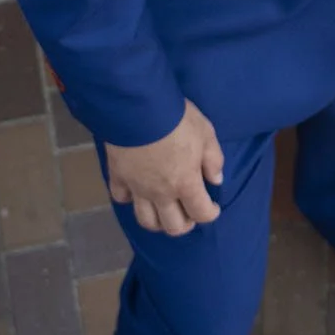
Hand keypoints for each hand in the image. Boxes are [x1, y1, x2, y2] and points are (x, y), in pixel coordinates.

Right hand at [105, 101, 224, 235]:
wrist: (137, 108)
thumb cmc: (176, 119)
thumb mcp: (206, 133)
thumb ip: (213, 159)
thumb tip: (216, 180)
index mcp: (185, 183)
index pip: (201, 213)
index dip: (211, 213)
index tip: (213, 206)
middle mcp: (161, 193)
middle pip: (173, 226)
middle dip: (185, 224)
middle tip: (189, 211)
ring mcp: (137, 188)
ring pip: (146, 221)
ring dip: (158, 221)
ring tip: (164, 210)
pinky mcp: (118, 177)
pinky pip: (122, 198)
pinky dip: (129, 199)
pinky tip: (135, 192)